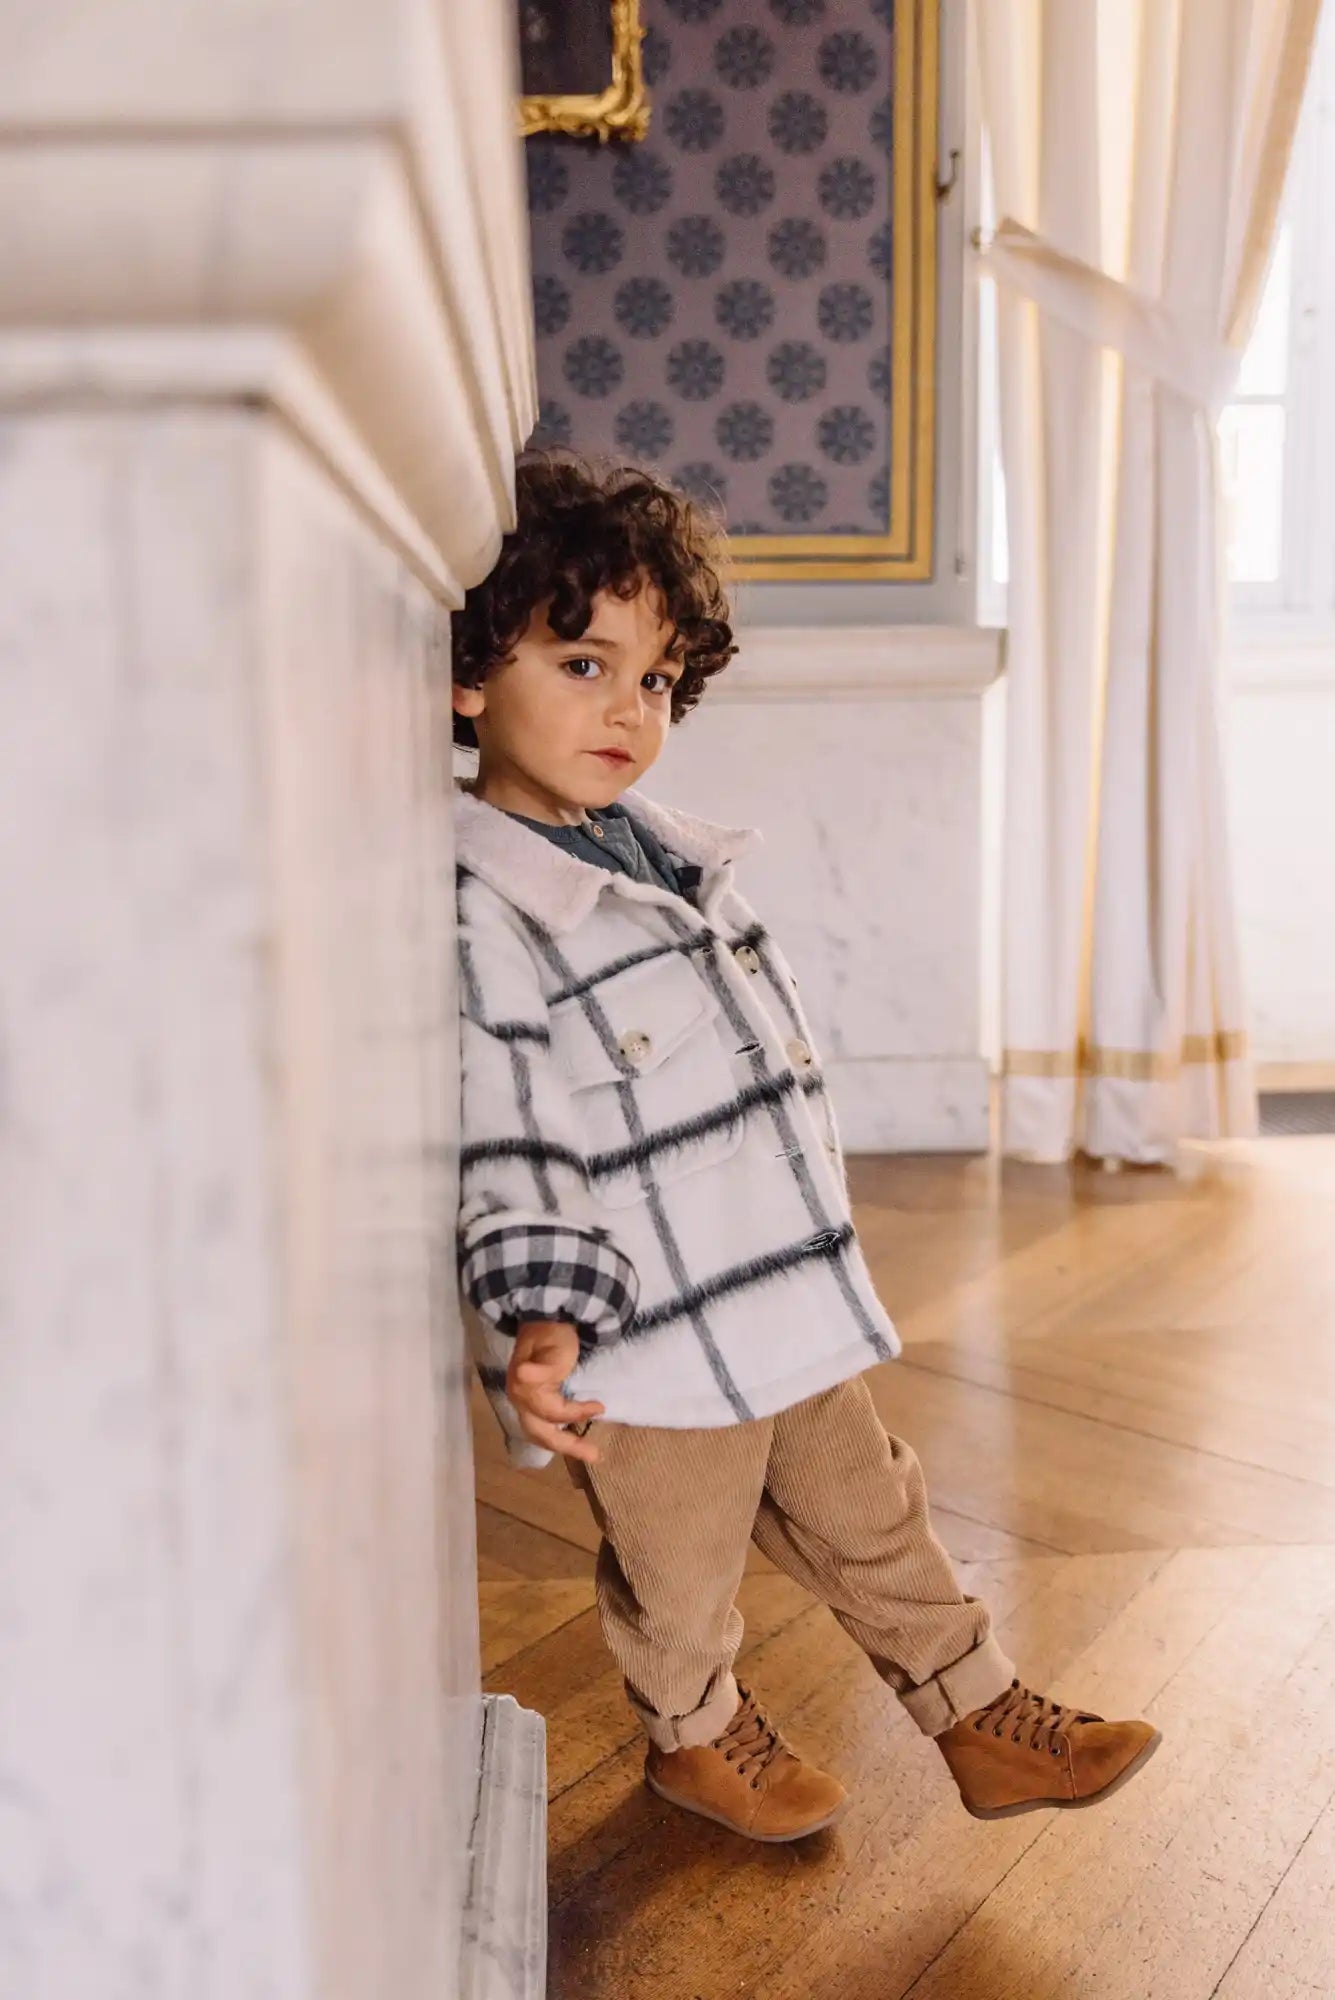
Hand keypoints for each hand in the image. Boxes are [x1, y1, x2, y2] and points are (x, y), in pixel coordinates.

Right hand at [507, 1319, 604, 1463]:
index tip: (600, 1406)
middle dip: (567, 1446)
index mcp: (524, 1387)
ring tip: (587, 1452)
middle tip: (595, 1455)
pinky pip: (541, 1424)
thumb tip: (523, 1374)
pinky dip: (556, 1434)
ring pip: (539, 1432)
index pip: (551, 1412)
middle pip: (541, 1432)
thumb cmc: (553, 1333)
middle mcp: (520, 1399)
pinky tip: (570, 1437)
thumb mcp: (555, 1347)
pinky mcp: (529, 1400)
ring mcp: (523, 1401)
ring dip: (561, 1444)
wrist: (545, 1318)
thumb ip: (544, 1366)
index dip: (576, 1413)